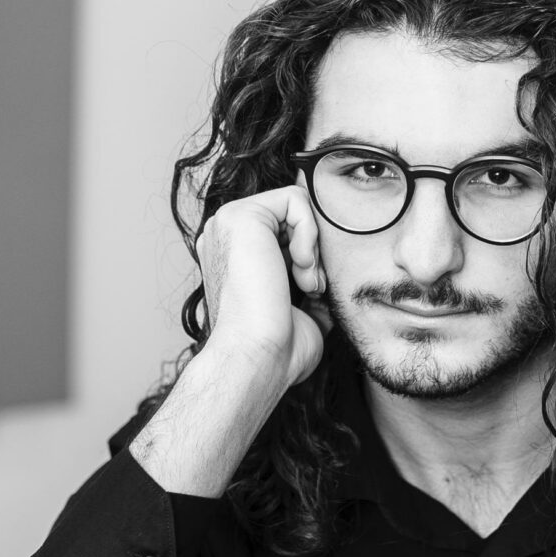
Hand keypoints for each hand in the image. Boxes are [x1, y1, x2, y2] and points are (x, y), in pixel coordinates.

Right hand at [199, 184, 329, 391]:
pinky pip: (295, 198)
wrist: (257, 358)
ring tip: (306, 282)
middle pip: (292, 216)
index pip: (285, 231)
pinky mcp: (240, 216)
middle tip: (311, 287)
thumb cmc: (276, 348)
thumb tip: (329, 277)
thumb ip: (309, 285)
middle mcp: (226, 237)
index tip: (310, 289)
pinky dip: (309, 232)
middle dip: (313, 250)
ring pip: (296, 205)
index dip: (307, 255)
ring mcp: (228, 224)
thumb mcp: (302, 311)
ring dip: (312, 245)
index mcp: (233, 257)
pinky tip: (301, 266)